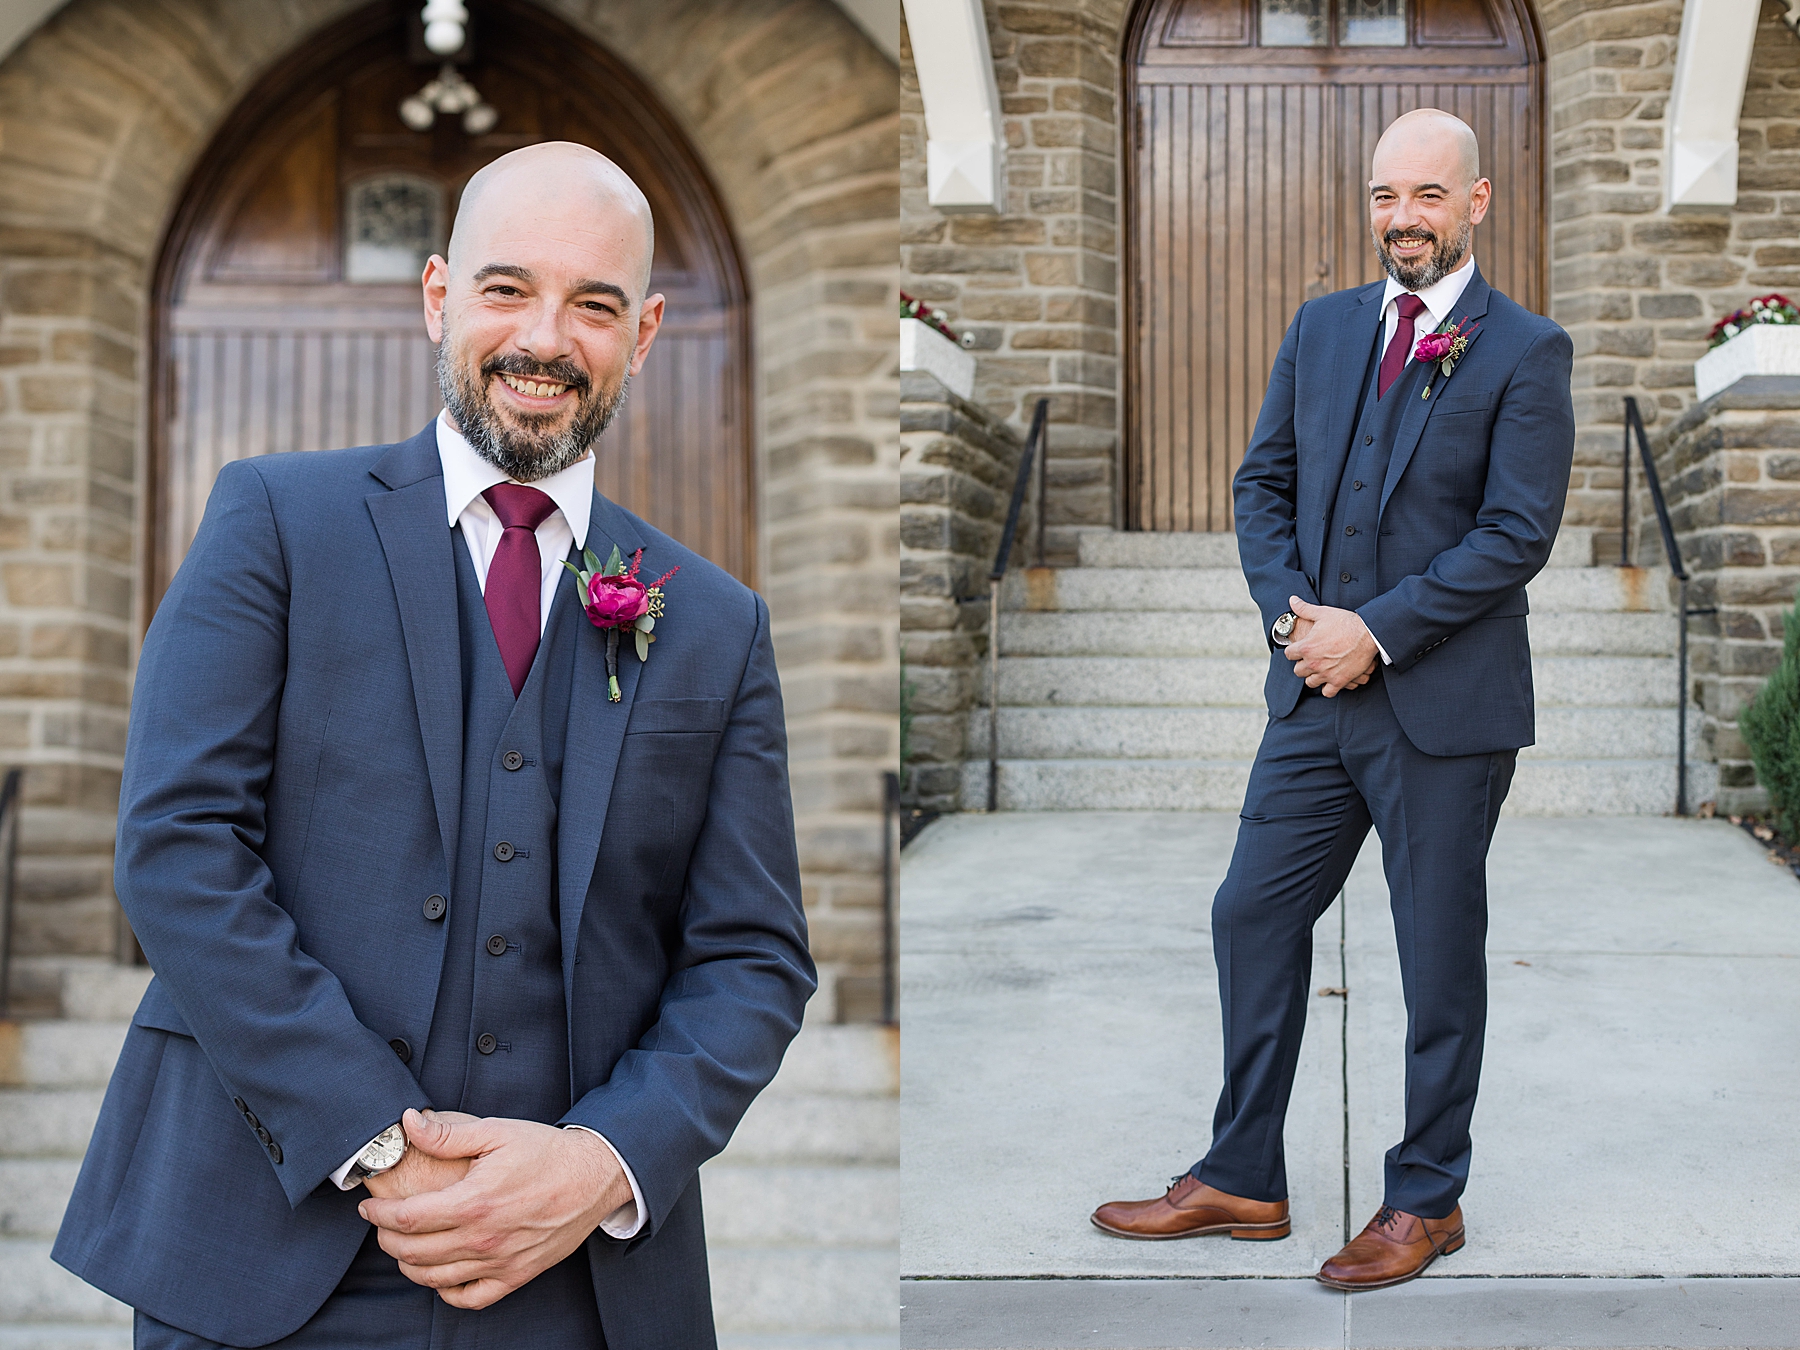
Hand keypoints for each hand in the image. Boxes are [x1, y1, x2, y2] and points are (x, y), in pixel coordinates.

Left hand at [358, 1108, 631, 1309]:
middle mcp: (483, 1238)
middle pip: (413, 1252)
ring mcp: (500, 1261)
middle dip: (386, 1239)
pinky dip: (446, 1292)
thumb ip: (448, 1133)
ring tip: (402, 1247)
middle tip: (381, 1225)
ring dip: (408, 1265)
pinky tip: (439, 1274)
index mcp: (474, 1201)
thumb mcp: (497, 1131)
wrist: (594, 1175)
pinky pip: (470, 1297)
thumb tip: (408, 1122)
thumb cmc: (546, 1151)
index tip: (368, 1207)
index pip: (407, 1218)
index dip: (378, 1215)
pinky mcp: (517, 1275)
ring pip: (435, 1278)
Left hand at [1284, 596, 1377, 696]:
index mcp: (1306, 647)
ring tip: (1319, 670)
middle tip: (1310, 660)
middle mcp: (1313, 663)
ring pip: (1310, 683)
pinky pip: (1327, 692)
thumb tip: (1292, 600)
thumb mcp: (1322, 613)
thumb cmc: (1345, 622)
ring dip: (1313, 677)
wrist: (1368, 633)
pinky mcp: (1339, 681)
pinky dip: (1328, 688)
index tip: (1299, 649)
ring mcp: (1326, 674)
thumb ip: (1304, 608)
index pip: (1288, 655)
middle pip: (1298, 671)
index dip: (1293, 651)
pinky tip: (1330, 680)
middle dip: (1302, 665)